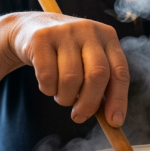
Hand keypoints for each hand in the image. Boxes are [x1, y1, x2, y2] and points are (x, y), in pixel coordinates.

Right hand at [7, 12, 129, 125]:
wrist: (30, 28)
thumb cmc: (66, 54)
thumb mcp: (88, 61)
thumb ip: (102, 85)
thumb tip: (113, 120)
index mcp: (108, 37)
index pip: (120, 71)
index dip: (118, 99)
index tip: (114, 122)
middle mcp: (89, 30)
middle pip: (97, 75)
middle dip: (89, 103)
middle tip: (79, 116)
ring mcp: (64, 31)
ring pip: (71, 78)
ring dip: (65, 98)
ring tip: (61, 95)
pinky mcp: (41, 38)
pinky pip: (47, 76)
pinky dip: (47, 89)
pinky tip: (47, 84)